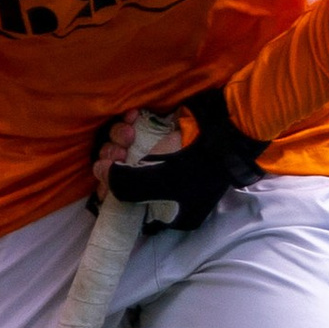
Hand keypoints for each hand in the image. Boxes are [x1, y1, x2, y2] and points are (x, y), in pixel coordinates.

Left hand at [101, 86, 264, 232]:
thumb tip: (99, 171)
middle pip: (121, 178)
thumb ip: (121, 185)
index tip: (103, 177)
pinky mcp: (162, 137)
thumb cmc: (194, 165)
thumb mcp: (155, 185)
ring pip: (125, 152)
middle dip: (114, 161)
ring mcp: (162, 162)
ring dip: (119, 139)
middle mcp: (162, 189)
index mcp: (166, 211)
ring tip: (128, 132)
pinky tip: (132, 115)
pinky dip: (130, 122)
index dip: (109, 192)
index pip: (125, 208)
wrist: (229, 130)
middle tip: (119, 151)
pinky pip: (136, 131)